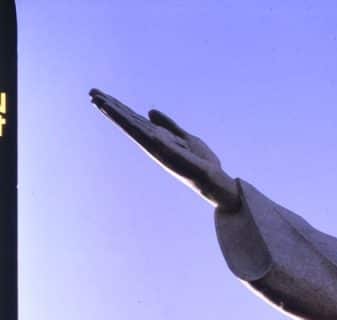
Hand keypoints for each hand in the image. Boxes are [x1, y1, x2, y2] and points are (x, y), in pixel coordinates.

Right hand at [89, 89, 240, 209]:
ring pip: (131, 126)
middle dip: (111, 107)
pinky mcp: (161, 149)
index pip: (136, 119)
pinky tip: (120, 114)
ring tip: (96, 99)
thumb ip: (169, 125)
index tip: (102, 96)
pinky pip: (142, 133)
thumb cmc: (202, 162)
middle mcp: (154, 142)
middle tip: (91, 92)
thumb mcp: (186, 137)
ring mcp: (156, 146)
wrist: (215, 180)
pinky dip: (130, 123)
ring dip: (114, 113)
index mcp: (159, 137)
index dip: (120, 108)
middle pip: (129, 121)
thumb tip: (149, 112)